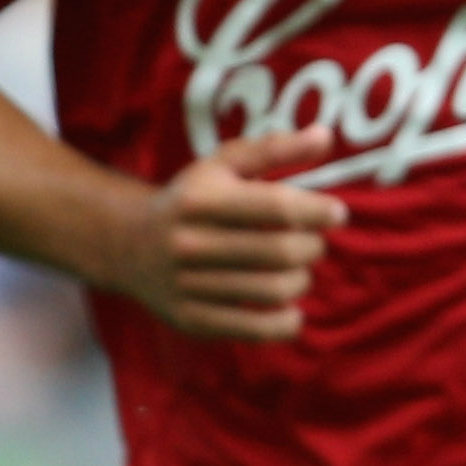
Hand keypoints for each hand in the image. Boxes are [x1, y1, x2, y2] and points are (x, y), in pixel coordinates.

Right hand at [99, 128, 346, 341]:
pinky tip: (289, 308)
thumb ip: (274, 150)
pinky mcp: (192, 319)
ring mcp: (188, 285)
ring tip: (297, 269)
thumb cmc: (191, 199)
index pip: (276, 206)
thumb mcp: (222, 165)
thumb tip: (326, 136)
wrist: (128, 244)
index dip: (318, 211)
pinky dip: (287, 323)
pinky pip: (256, 329)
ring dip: (301, 280)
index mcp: (201, 199)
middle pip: (281, 251)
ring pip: (274, 290)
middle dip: (312, 246)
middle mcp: (190, 242)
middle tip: (313, 242)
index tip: (337, 212)